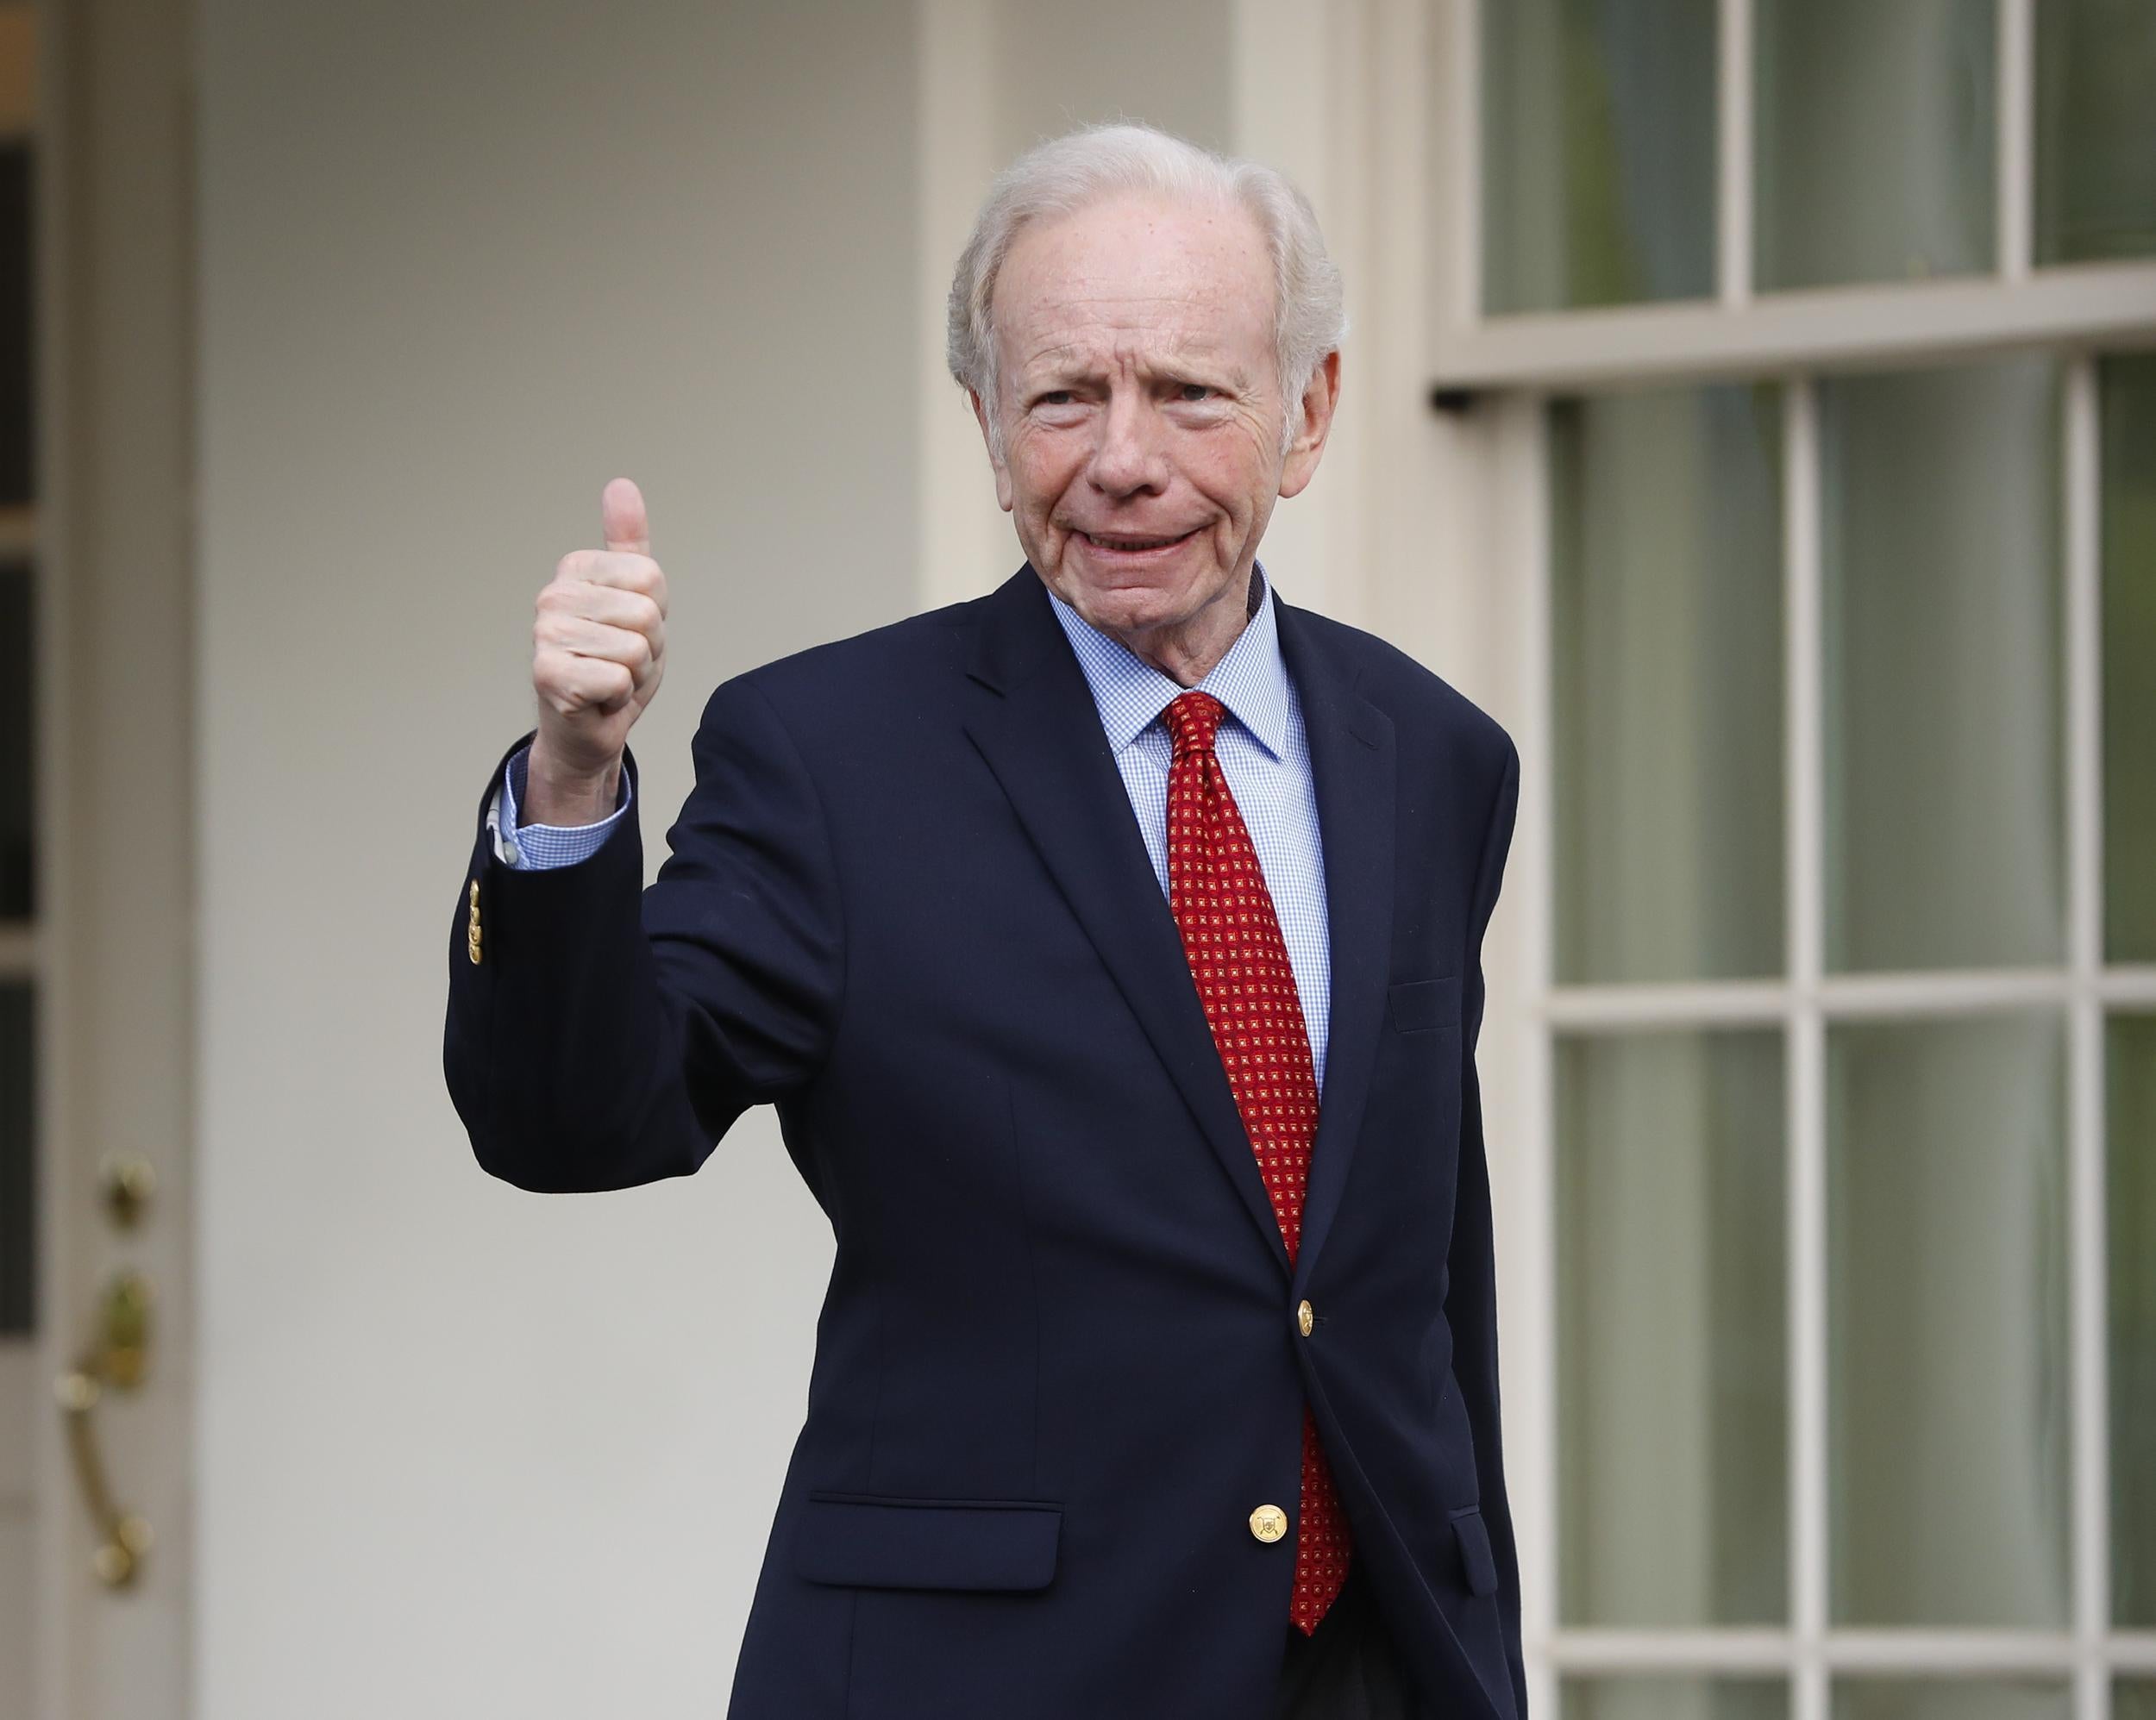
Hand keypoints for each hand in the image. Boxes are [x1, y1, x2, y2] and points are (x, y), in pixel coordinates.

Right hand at [527, 478, 668, 821]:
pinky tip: (599, 699)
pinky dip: (619, 698)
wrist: (587, 728)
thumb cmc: (611, 664)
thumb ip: (629, 544)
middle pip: (646, 612)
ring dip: (635, 675)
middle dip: (648, 647)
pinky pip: (619, 678)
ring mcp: (546, 635)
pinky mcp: (549, 675)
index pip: (651, 578)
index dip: (655, 614)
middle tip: (620, 662)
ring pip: (635, 648)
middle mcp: (553, 597)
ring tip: (610, 680)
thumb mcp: (634, 598)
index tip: (629, 632)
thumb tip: (621, 486)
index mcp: (574, 570)